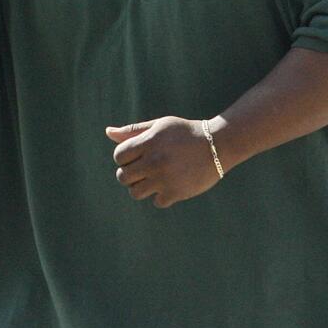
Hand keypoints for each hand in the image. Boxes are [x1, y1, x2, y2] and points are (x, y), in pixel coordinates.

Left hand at [106, 116, 222, 207]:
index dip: (124, 157)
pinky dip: (161, 196)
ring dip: (140, 187)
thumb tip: (108, 132)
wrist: (218, 145)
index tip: (136, 156)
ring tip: (152, 180)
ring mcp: (165, 178)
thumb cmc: (185, 133)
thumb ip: (133, 131)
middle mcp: (155, 161)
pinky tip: (170, 185)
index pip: (119, 156)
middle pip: (123, 176)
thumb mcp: (159, 126)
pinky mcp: (177, 192)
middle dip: (129, 173)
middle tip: (142, 170)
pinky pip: (156, 202)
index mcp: (149, 142)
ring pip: (135, 192)